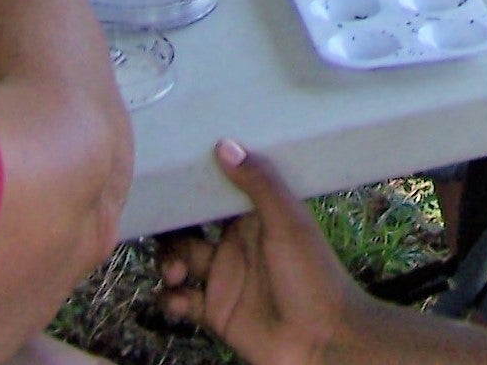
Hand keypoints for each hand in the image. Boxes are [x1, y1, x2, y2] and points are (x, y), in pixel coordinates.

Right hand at [156, 140, 367, 364]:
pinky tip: (181, 301)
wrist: (323, 342)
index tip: (167, 171)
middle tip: (164, 231)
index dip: (193, 182)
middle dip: (170, 226)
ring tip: (176, 274)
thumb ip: (259, 184)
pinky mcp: (215, 312)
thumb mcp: (289, 222)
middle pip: (188, 225)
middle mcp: (235, 243)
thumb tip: (223, 144)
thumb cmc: (313, 275)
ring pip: (178, 259)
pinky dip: (171, 299)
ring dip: (167, 262)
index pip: (217, 190)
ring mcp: (224, 277)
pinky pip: (180, 300)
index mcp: (255, 216)